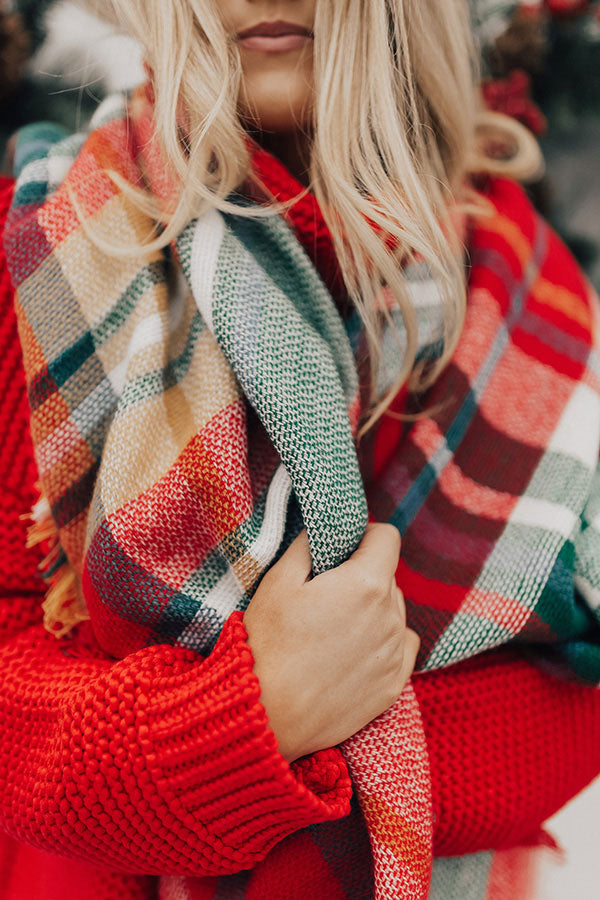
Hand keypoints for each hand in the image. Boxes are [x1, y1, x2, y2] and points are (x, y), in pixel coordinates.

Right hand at [244, 524, 419, 761]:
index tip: (347, 548)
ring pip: (395, 612)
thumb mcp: (277, 581)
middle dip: (364, 576)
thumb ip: (308, 546)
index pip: (387, 538)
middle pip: (388, 577)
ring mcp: (395, 653)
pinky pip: (402, 647)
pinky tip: (353, 652)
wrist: (267, 715)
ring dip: (374, 610)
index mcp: (366, 584)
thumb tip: (325, 532)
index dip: (366, 536)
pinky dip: (385, 642)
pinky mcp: (393, 685)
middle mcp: (391, 616)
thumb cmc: (268, 644)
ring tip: (334, 629)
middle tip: (328, 594)